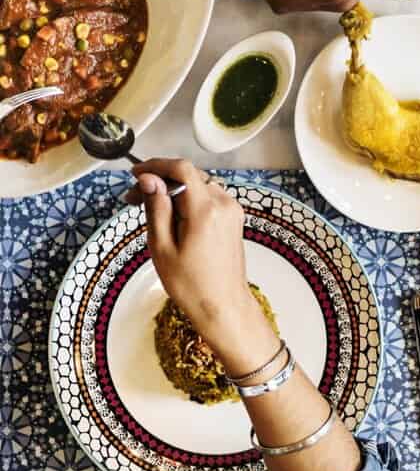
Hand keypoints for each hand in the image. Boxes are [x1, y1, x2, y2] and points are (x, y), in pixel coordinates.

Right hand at [127, 159, 277, 370]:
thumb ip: (156, 208)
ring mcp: (232, 210)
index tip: (134, 174)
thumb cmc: (190, 284)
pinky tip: (172, 217)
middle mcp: (224, 204)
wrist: (223, 305)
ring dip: (174, 190)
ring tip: (149, 209)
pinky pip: (208, 198)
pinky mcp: (234, 218)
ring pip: (199, 185)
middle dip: (160, 180)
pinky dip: (189, 200)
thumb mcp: (162, 247)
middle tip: (133, 198)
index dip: (156, 165)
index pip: (182, 169)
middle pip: (190, 175)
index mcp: (206, 210)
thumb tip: (148, 179)